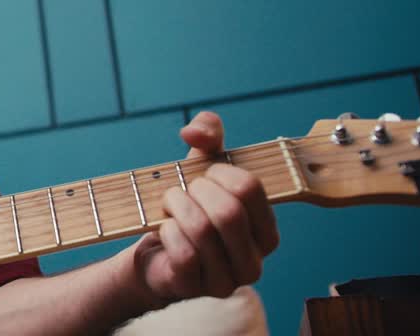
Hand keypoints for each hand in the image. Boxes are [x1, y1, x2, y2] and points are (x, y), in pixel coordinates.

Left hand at [125, 112, 279, 306]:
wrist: (154, 252)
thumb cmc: (186, 207)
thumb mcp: (199, 164)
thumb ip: (207, 133)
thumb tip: (194, 132)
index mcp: (265, 230)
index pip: (250, 188)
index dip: (218, 173)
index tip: (203, 175)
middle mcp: (254, 259)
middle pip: (229, 211)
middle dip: (195, 191)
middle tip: (182, 191)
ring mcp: (227, 279)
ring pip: (204, 231)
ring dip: (177, 207)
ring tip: (170, 205)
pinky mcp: (196, 288)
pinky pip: (185, 253)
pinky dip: (168, 231)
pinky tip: (165, 229)